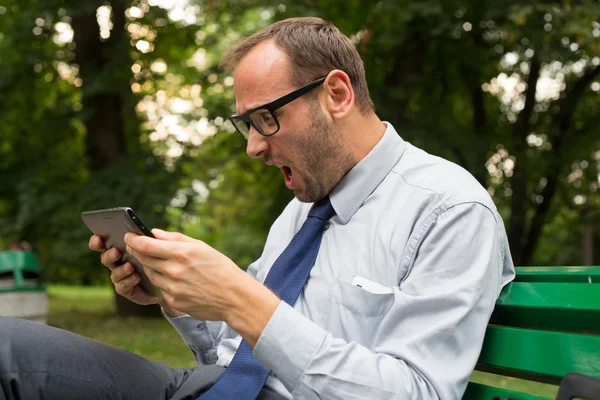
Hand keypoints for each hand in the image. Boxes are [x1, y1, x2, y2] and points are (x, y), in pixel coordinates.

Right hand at [89, 235, 160, 306]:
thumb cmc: (160, 261)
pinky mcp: (124, 289)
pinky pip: (122, 286)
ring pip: (114, 273)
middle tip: (116, 252)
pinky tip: (136, 277)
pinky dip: (128, 281)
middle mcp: (117, 262)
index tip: (98, 238)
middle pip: (105, 258)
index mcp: (121, 248)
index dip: (97, 241)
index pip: (104, 243)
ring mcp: (120, 276)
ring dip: (121, 269)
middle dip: (109, 255)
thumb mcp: (160, 248)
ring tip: (130, 266)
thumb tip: (153, 232)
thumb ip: (156, 240)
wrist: (165, 283)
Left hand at [124, 229, 279, 345]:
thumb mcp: (202, 247)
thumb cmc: (220, 268)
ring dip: (150, 266)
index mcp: (181, 254)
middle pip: (143, 259)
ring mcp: (172, 288)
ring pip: (150, 274)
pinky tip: (174, 279)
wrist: (234, 297)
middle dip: (137, 251)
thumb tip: (154, 233)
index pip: (146, 245)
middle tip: (135, 246)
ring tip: (161, 262)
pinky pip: (160, 288)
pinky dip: (162, 281)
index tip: (129, 236)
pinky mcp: (173, 302)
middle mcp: (174, 271)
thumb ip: (175, 239)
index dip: (133, 240)